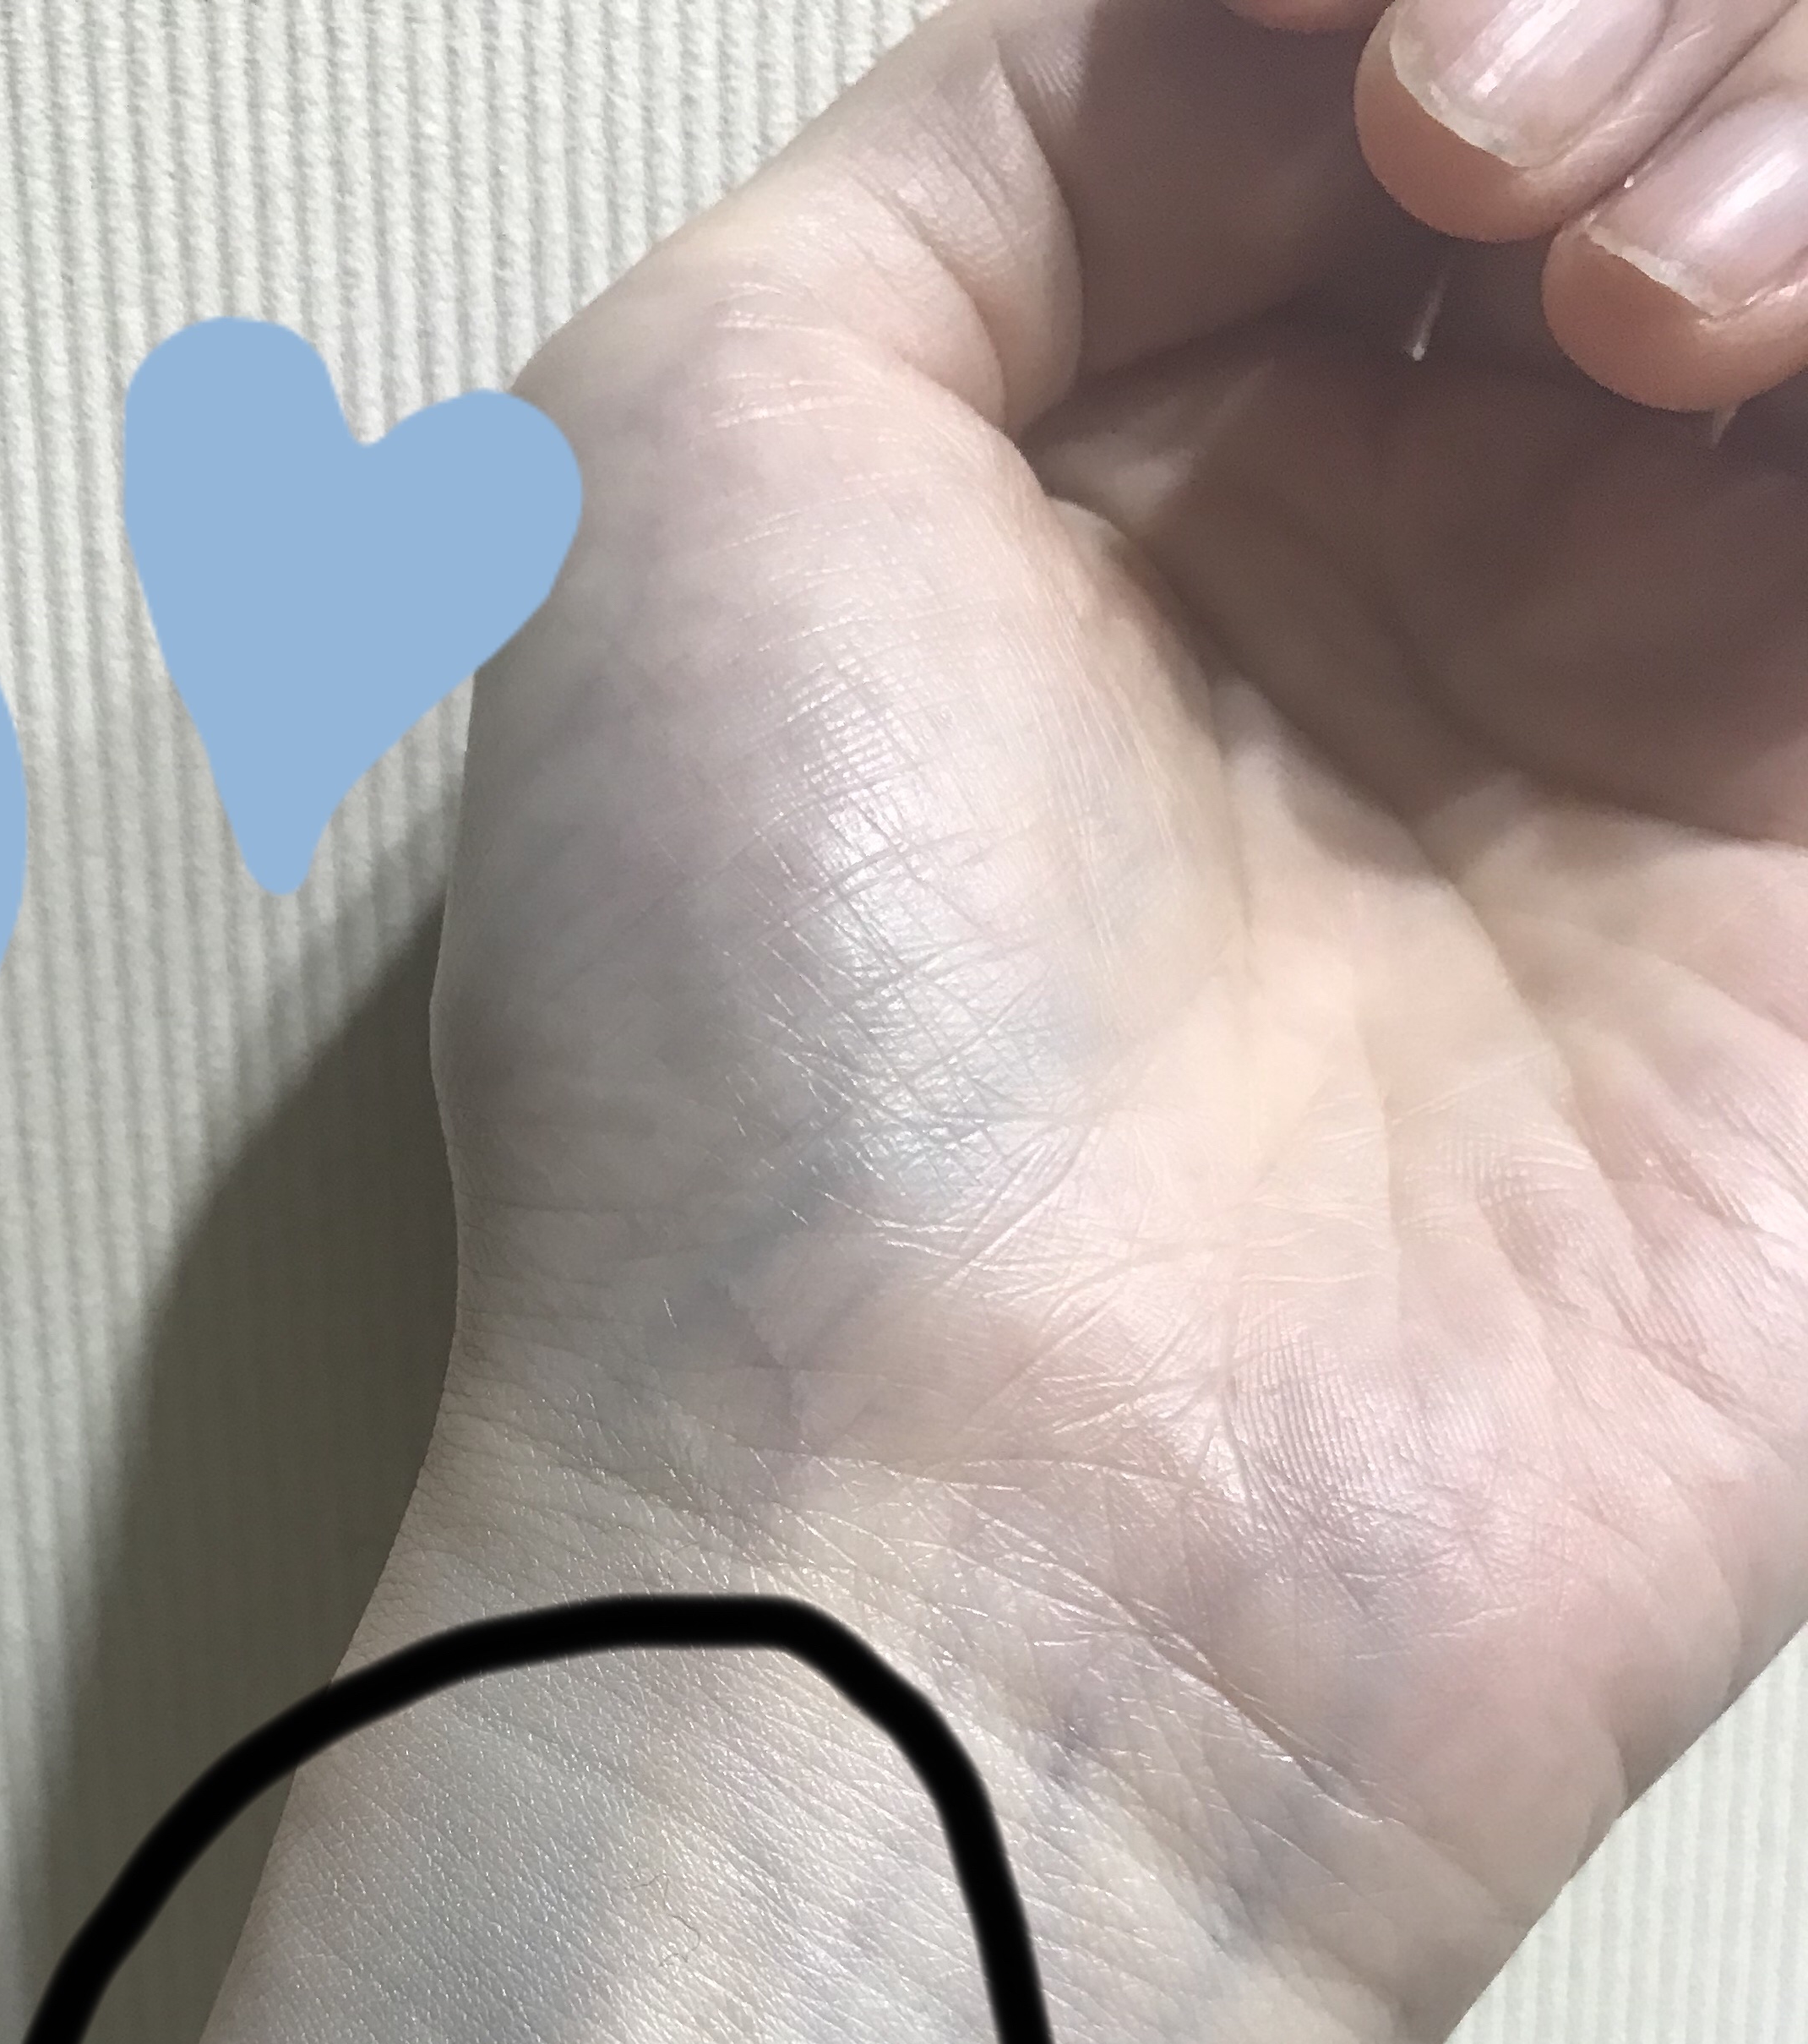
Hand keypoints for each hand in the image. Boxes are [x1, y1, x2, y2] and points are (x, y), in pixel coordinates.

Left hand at [424, 0, 1807, 2043]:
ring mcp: (1658, 740)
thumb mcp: (690, 453)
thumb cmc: (768, 1042)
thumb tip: (1313, 42)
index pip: (1361, 76)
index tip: (1351, 67)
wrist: (995, 1544)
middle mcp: (1409, 585)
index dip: (1392, 6)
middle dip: (1625, 20)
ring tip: (1609, 300)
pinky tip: (1720, 364)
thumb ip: (999, 152)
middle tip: (1471, 173)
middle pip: (1648, 114)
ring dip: (1776, 131)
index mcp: (1118, 485)